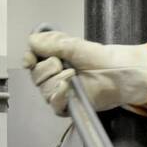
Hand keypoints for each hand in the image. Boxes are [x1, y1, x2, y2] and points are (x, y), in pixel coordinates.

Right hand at [24, 30, 146, 115]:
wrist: (117, 73)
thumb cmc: (100, 58)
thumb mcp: (74, 45)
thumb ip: (52, 43)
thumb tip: (32, 41)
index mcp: (54, 60)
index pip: (32, 61)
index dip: (29, 59)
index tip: (30, 57)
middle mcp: (54, 76)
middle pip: (36, 76)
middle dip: (46, 67)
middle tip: (62, 62)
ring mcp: (61, 92)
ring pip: (44, 90)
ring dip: (56, 80)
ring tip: (73, 74)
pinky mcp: (69, 105)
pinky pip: (54, 104)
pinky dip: (58, 95)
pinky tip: (66, 87)